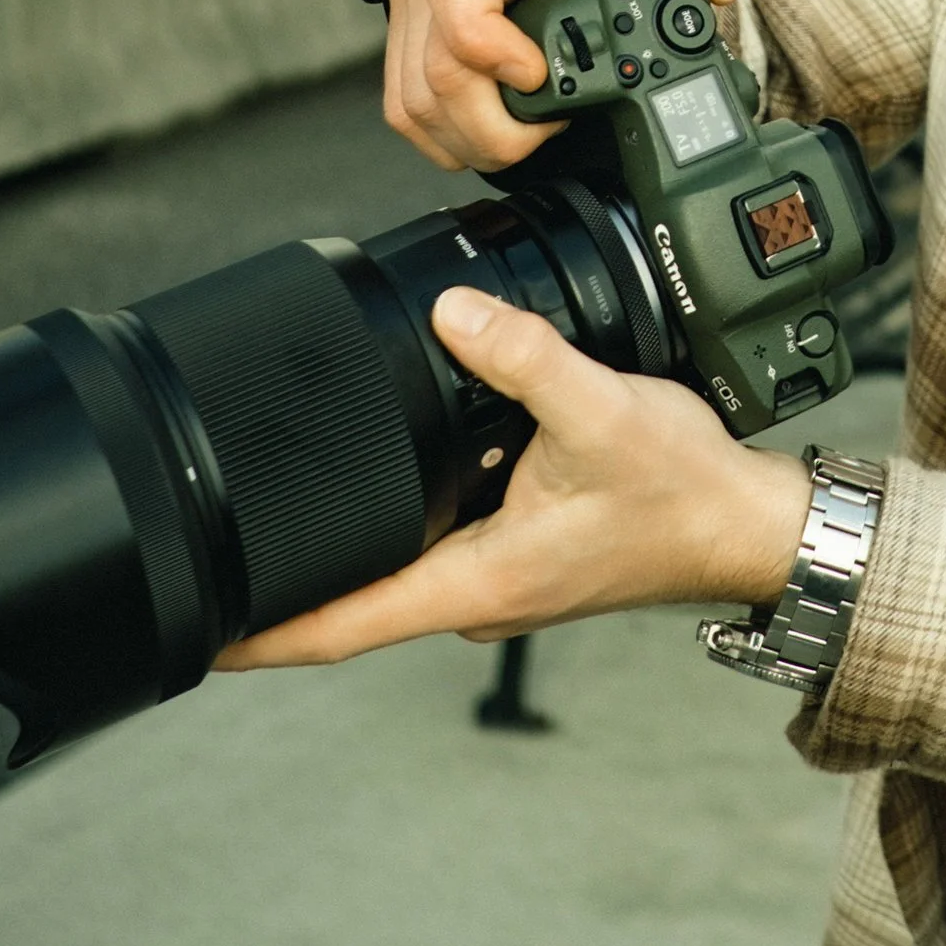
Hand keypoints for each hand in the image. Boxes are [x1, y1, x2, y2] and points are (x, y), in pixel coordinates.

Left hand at [217, 287, 810, 668]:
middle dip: (287, 580)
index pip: (344, 626)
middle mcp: (477, 593)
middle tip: (215, 551)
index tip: (200, 635)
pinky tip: (392, 464)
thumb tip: (454, 310)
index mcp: (477, 582)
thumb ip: (523, 356)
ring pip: (398, 564)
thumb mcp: (600, 409)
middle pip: (355, 600)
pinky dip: (402, 513)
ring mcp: (497, 577)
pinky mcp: (519, 552)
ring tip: (283, 499)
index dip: (265, 634)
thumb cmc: (682, 490)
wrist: (745, 523)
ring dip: (349, 540)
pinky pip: (438, 540)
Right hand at [382, 0, 783, 174]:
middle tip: (555, 126)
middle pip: (434, 70)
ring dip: (473, 139)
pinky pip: (406, 106)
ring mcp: (419, 0)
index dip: (486, 42)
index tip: (541, 74)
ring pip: (414, 101)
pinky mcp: (410, 33)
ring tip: (536, 131)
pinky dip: (450, 136)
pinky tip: (501, 131)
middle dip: (497, 126)